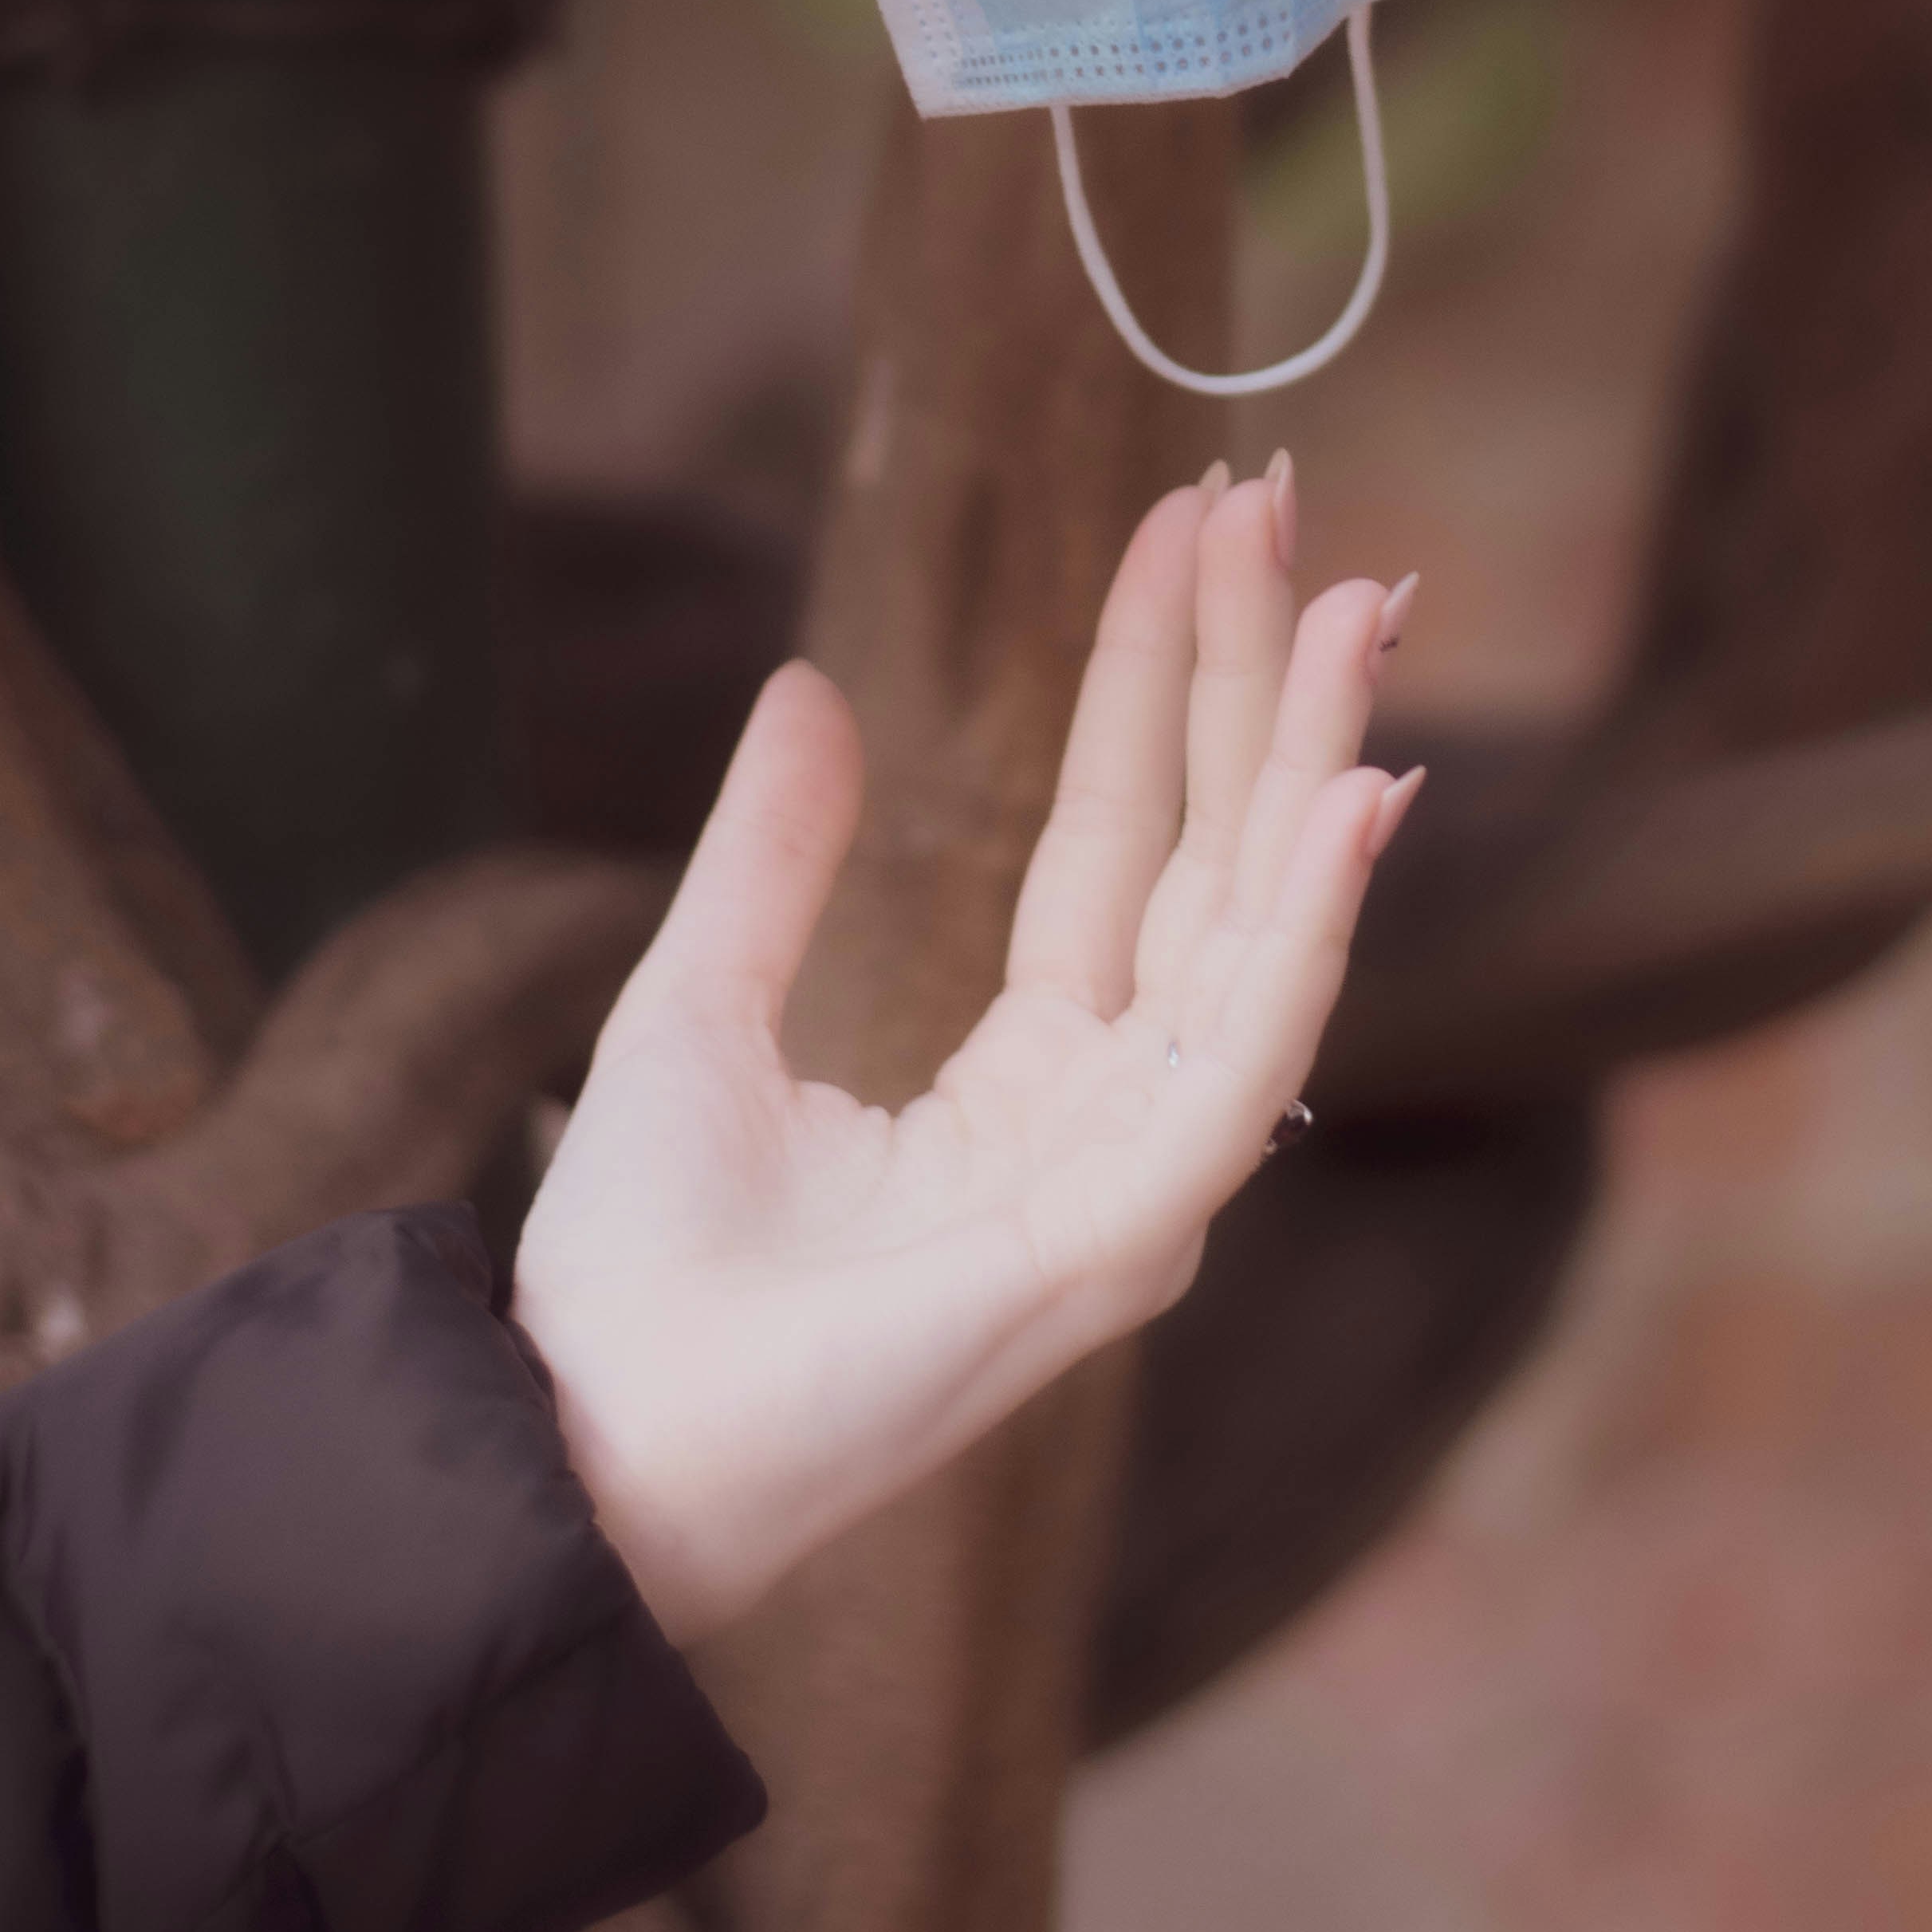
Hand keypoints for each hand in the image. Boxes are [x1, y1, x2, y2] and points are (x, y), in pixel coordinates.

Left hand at [511, 465, 1418, 1648]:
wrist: (579, 1428)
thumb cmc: (633, 1265)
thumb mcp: (695, 1002)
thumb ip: (771, 854)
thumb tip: (808, 686)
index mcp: (1022, 1077)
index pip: (1123, 841)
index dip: (1158, 679)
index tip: (1197, 518)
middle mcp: (1102, 1120)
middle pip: (1211, 861)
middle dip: (1258, 681)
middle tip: (1293, 503)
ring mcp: (1129, 1183)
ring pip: (1255, 931)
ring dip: (1309, 758)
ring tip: (1352, 601)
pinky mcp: (1124, 1237)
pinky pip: (1242, 1058)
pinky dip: (1309, 925)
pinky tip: (1350, 797)